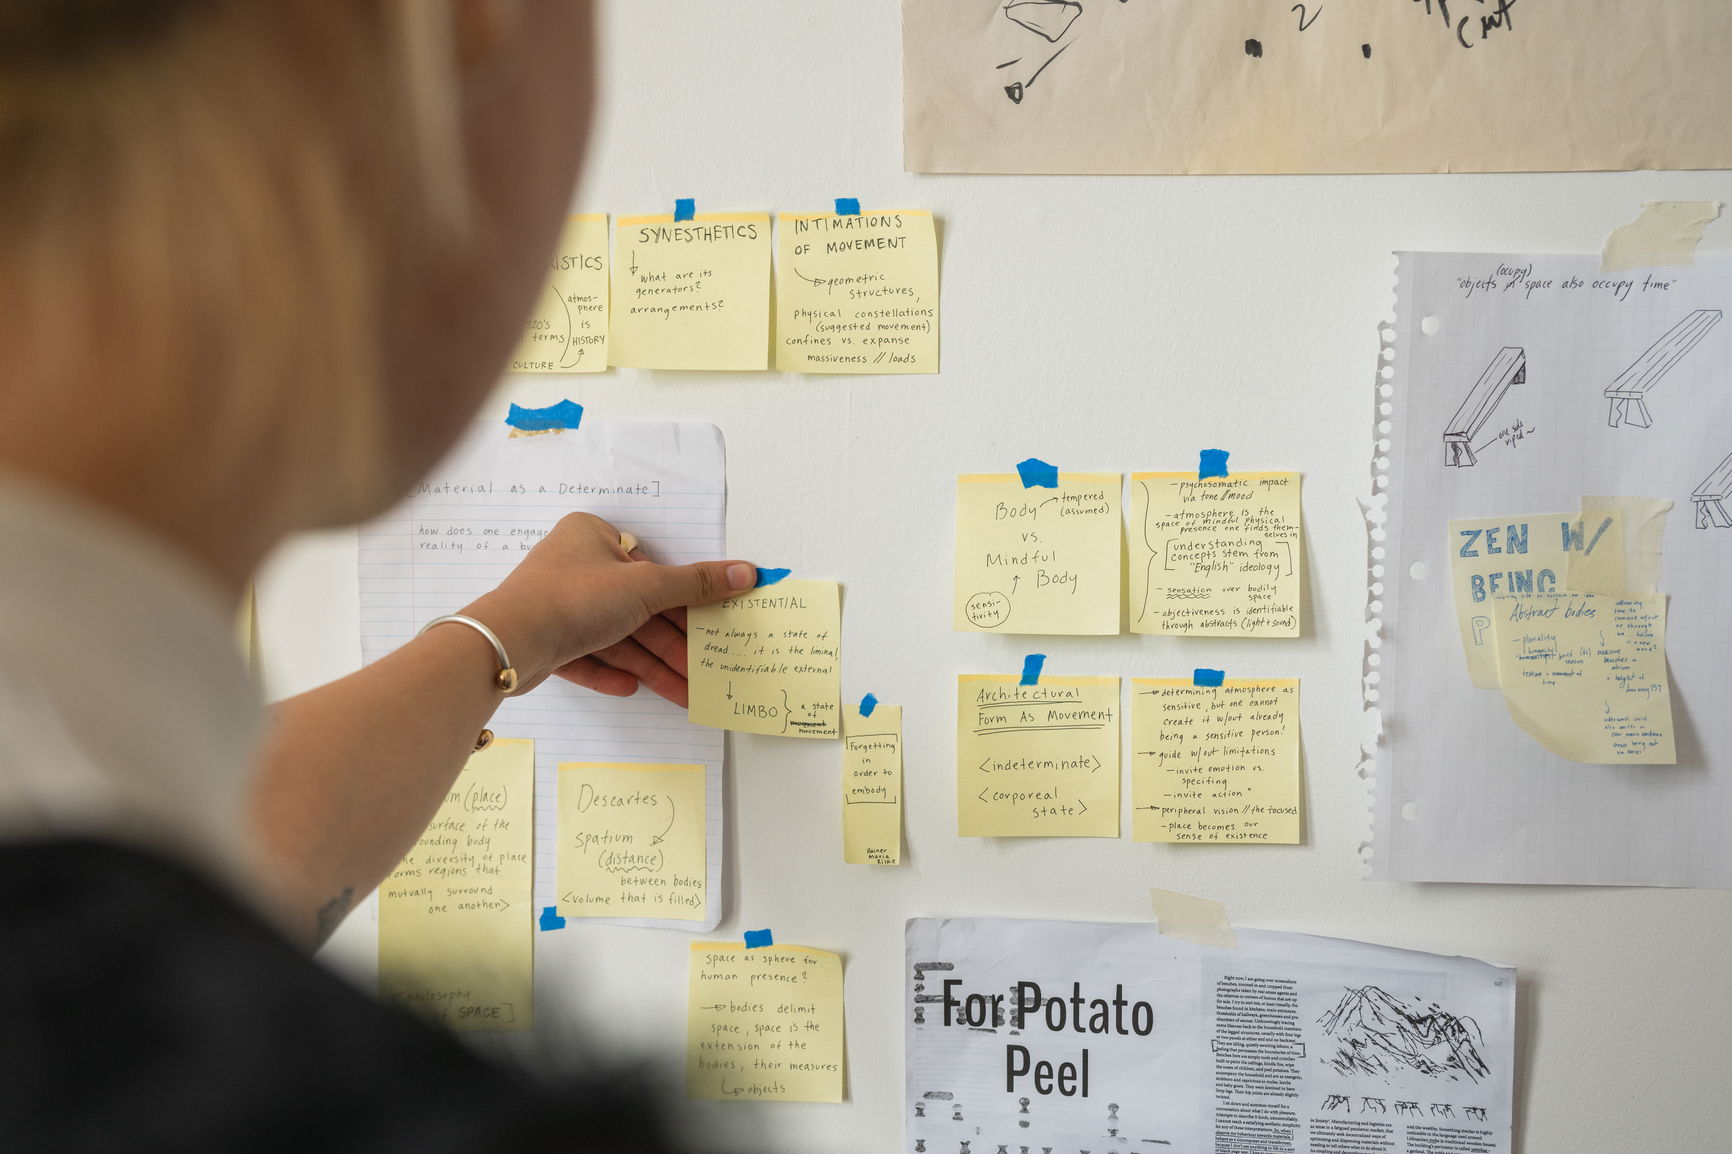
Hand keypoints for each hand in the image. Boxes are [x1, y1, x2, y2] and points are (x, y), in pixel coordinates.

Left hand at [457, 512, 754, 706]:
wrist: (509, 642)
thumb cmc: (575, 596)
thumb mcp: (647, 585)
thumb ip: (697, 583)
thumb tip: (748, 572)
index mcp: (593, 536)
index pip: (650, 568)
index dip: (683, 602)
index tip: (709, 628)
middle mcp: (573, 566)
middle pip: (636, 610)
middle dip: (670, 646)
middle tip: (702, 672)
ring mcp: (556, 605)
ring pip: (615, 638)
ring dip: (649, 666)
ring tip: (683, 694)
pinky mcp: (545, 640)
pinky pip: (586, 656)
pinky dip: (609, 672)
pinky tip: (630, 689)